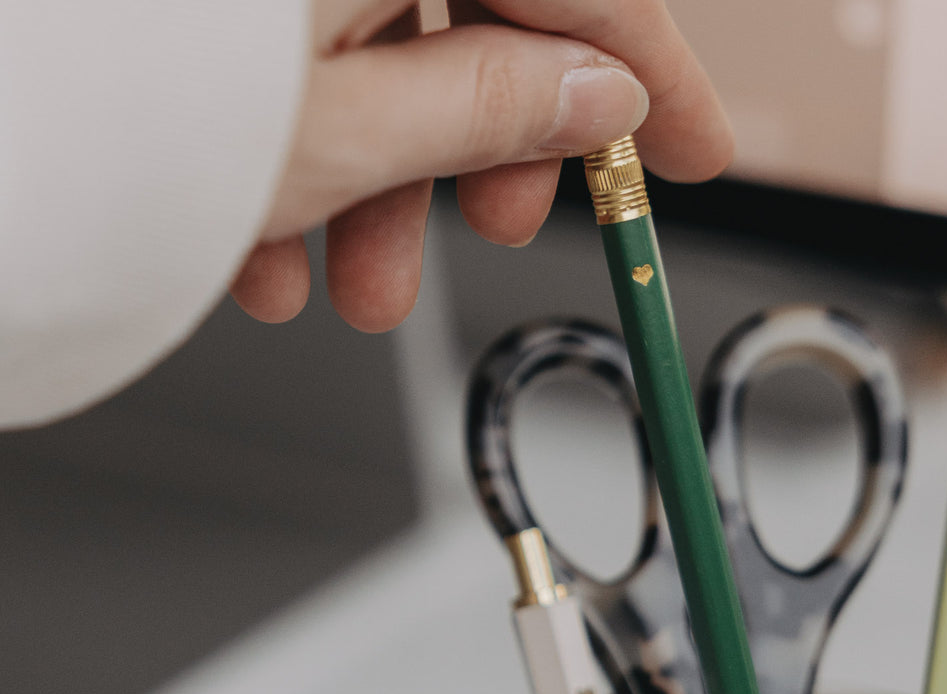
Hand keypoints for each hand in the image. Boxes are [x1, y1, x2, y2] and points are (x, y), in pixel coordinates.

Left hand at [229, 0, 732, 331]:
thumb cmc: (137, 122)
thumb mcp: (346, 132)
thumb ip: (485, 108)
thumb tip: (598, 98)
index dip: (651, 70)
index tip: (690, 149)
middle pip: (474, 14)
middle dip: (489, 146)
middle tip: (500, 228)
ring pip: (378, 57)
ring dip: (385, 187)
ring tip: (362, 293)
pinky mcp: (227, 24)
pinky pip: (298, 68)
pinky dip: (305, 163)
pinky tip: (270, 255)